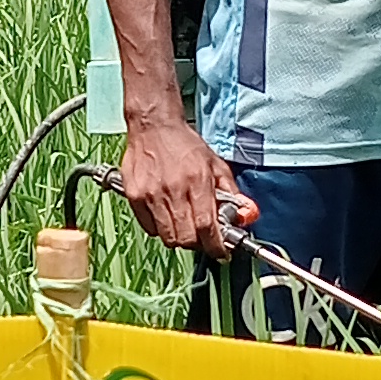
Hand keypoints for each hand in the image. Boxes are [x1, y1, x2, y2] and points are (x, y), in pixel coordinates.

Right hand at [119, 110, 254, 257]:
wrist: (153, 126)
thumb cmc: (184, 144)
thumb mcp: (216, 164)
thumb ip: (231, 192)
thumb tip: (246, 215)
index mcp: (197, 181)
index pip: (206, 226)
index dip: (215, 246)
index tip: (222, 253)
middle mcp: (173, 190)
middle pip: (185, 238)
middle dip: (197, 243)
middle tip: (201, 236)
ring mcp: (151, 194)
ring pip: (167, 237)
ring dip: (179, 237)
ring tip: (183, 223)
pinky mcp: (135, 196)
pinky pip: (149, 227)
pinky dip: (159, 228)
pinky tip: (165, 214)